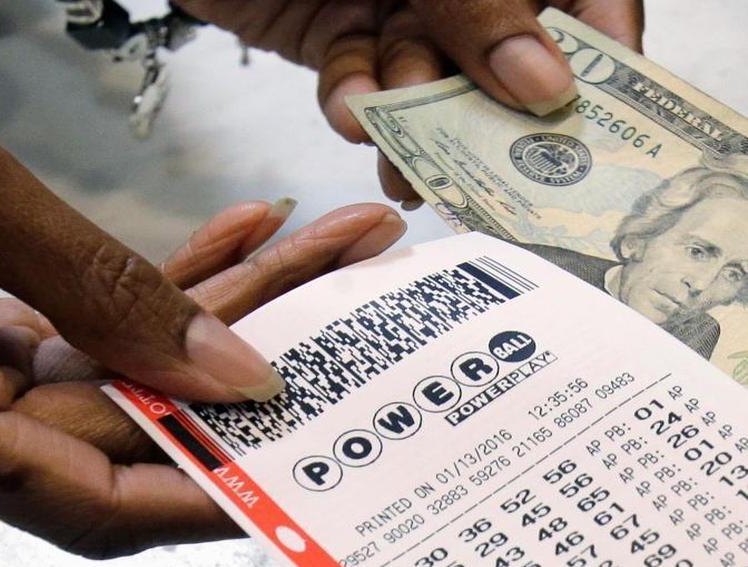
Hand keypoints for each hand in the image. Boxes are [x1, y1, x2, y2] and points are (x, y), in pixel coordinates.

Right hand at [0, 37, 406, 557]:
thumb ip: (105, 292)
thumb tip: (227, 378)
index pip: (82, 501)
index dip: (201, 492)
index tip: (302, 466)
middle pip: (101, 430)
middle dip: (222, 361)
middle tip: (335, 284)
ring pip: (88, 387)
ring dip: (186, 321)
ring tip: (301, 249)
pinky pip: (49, 353)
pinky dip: (122, 309)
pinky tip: (213, 254)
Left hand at [177, 0, 643, 201]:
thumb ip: (477, 2)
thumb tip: (545, 81)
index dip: (603, 53)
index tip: (596, 121)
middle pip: (507, 53)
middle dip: (493, 115)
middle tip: (495, 173)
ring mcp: (400, 3)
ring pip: (429, 82)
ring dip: (417, 125)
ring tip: (405, 161)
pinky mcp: (341, 35)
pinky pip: (361, 82)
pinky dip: (355, 102)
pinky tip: (349, 111)